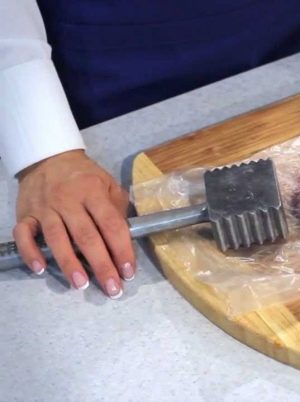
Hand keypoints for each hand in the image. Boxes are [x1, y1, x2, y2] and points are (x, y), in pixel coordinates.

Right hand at [14, 150, 134, 298]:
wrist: (48, 157)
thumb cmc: (85, 177)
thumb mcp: (108, 184)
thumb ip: (117, 208)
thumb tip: (125, 238)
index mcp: (93, 192)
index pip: (111, 225)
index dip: (121, 249)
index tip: (128, 271)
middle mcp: (68, 200)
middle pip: (86, 237)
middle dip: (101, 265)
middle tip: (112, 288)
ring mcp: (44, 208)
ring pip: (56, 239)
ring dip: (69, 264)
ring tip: (81, 285)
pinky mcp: (25, 214)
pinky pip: (24, 235)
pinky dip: (31, 252)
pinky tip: (40, 269)